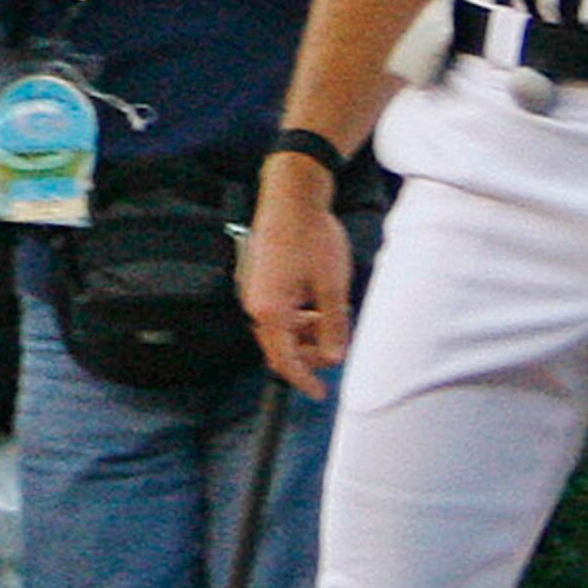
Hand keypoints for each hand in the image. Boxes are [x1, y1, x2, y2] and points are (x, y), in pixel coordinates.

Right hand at [242, 161, 359, 394]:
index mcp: (270, 309)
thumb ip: (333, 326)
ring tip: (330, 320)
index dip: (304, 379)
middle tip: (334, 348)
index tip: (320, 392)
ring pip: (277, 327)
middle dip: (306, 354)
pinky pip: (274, 309)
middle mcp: (254, 302)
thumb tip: (333, 358)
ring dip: (303, 333)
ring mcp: (253, 288)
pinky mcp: (257, 277)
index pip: (285, 360)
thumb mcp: (332, 286)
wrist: (291, 195)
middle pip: (277, 346)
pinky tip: (316, 304)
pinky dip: (295, 316)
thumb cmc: (312, 236)